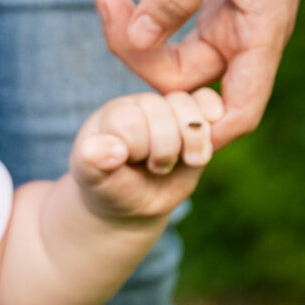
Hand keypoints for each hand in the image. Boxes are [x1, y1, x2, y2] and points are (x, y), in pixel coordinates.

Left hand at [71, 88, 223, 221]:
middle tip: (155, 168)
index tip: (126, 163)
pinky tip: (208, 143)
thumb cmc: (109, 185)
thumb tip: (114, 150)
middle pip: (161, 110)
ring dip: (192, 139)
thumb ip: (93, 162)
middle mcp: (141, 106)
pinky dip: (212, 122)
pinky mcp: (195, 122)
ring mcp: (169, 112)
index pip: (130, 120)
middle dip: (164, 147)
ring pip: (187, 105)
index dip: (136, 147)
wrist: (134, 200)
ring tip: (188, 161)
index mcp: (113, 115)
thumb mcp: (92, 178)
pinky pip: (208, 103)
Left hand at [95, 0, 304, 149]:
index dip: (198, 129)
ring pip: (179, 59)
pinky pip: (177, 31)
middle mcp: (251, 32)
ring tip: (106, 2)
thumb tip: (136, 38)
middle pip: (192, 84)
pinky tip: (120, 2)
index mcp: (264, 29)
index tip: (147, 117)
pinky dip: (147, 23)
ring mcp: (233, 17)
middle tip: (108, 13)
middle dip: (143, 63)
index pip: (239, 110)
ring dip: (138, 42)